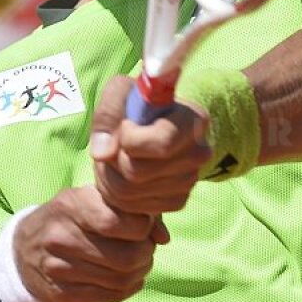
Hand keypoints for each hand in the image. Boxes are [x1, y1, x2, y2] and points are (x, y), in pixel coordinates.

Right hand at [14, 187, 168, 301]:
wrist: (23, 250)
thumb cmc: (69, 218)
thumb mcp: (91, 200)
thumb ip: (130, 210)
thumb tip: (163, 237)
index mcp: (69, 205)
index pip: (118, 221)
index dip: (143, 225)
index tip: (144, 224)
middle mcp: (60, 237)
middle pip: (126, 256)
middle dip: (146, 252)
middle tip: (146, 246)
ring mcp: (58, 269)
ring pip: (122, 279)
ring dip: (140, 271)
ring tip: (138, 261)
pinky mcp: (60, 294)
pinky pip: (111, 296)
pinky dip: (130, 287)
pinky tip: (128, 277)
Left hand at [89, 75, 211, 214]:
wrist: (149, 125)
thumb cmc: (135, 104)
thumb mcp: (120, 92)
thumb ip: (108, 114)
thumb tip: (103, 153)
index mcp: (193, 120)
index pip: (161, 143)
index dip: (130, 139)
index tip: (125, 125)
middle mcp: (199, 152)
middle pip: (138, 172)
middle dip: (113, 159)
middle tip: (113, 144)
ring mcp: (190, 180)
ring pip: (129, 192)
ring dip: (109, 176)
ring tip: (114, 157)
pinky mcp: (177, 200)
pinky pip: (134, 208)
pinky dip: (118, 194)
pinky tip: (123, 173)